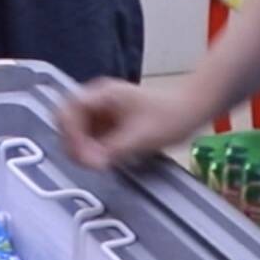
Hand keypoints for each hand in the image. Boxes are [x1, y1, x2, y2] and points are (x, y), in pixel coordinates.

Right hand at [59, 78, 203, 171]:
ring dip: (81, 148)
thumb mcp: (140, 138)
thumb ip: (111, 151)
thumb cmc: (170, 117)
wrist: (191, 108)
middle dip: (73, 143)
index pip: (69, 110)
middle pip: (68, 120)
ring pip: (76, 130)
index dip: (70, 134)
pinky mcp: (108, 121)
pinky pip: (89, 136)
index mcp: (103, 94)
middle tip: (87, 164)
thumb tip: (90, 164)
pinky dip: (91, 149)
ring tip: (97, 164)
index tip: (82, 155)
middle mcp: (97, 99)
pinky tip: (103, 160)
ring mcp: (102, 109)